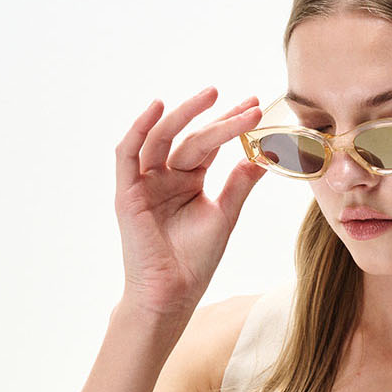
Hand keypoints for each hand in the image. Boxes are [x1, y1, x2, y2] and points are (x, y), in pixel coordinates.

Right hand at [114, 88, 261, 339]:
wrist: (171, 295)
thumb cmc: (195, 261)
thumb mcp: (223, 215)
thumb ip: (238, 183)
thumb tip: (263, 152)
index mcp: (189, 180)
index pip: (210, 143)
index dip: (232, 124)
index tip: (256, 106)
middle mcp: (166, 176)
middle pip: (191, 137)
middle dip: (219, 117)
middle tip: (248, 102)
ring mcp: (145, 183)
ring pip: (162, 138)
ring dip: (184, 114)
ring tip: (211, 95)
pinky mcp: (127, 193)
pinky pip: (128, 154)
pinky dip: (138, 129)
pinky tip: (156, 108)